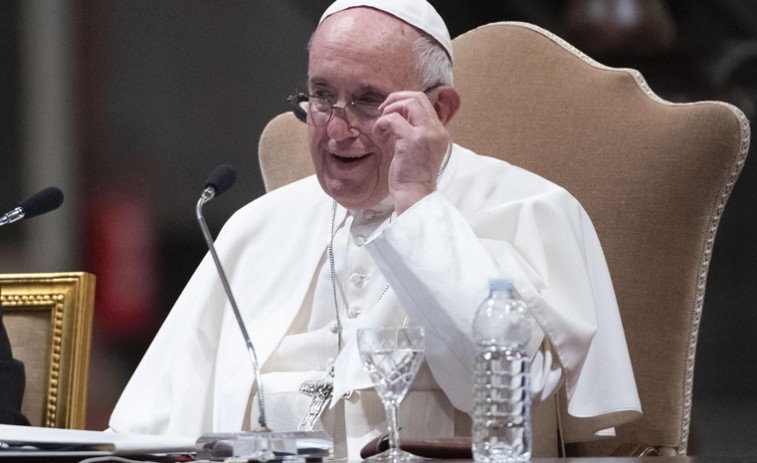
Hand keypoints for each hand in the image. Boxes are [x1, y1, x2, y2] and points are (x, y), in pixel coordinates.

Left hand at [373, 90, 450, 214]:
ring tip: (381, 124)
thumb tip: (398, 119)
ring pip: (408, 103)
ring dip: (389, 109)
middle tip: (382, 111)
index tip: (391, 112)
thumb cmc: (413, 179)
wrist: (416, 196)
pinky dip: (382, 123)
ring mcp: (426, 134)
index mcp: (440, 133)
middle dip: (396, 99)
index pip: (424, 103)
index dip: (404, 102)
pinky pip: (393, 119)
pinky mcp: (412, 140)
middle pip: (418, 97)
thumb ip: (415, 134)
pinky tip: (378, 134)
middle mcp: (436, 130)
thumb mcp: (419, 152)